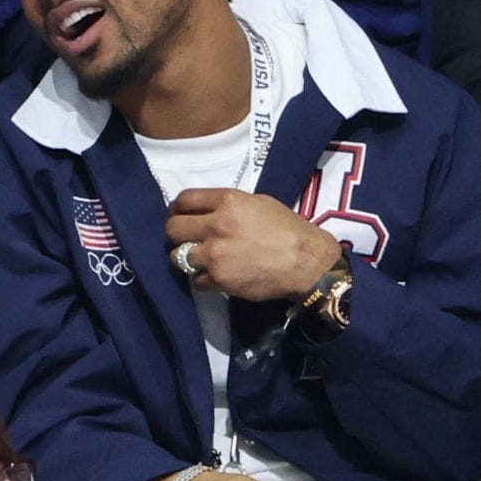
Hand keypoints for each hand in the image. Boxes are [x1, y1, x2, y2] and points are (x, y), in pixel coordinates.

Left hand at [165, 188, 342, 302]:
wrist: (307, 263)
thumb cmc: (288, 229)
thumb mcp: (259, 203)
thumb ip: (229, 205)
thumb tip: (207, 211)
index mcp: (227, 201)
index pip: (184, 200)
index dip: (177, 209)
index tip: (179, 215)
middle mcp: (216, 225)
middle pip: (173, 228)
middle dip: (176, 234)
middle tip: (185, 240)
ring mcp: (214, 254)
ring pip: (178, 257)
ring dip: (186, 259)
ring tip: (200, 261)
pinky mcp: (218, 279)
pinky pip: (195, 280)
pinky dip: (203, 280)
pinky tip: (215, 276)